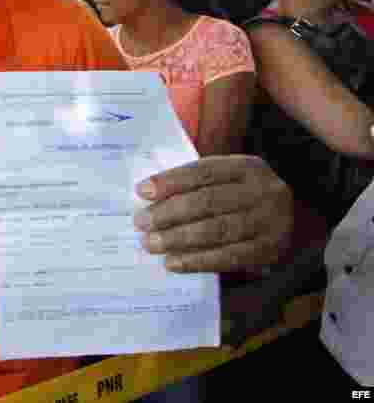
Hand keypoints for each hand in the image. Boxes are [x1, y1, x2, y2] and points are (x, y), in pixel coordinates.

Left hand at [134, 156, 293, 272]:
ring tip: (152, 244)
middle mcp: (262, 191)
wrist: (287, 217)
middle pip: (209, 201)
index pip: (203, 171)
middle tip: (141, 222)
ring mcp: (269, 222)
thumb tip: (148, 197)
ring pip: (218, 230)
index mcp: (247, 167)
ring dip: (179, 238)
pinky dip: (197, 261)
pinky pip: (228, 258)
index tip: (142, 191)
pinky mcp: (269, 251)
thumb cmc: (240, 195)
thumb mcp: (226, 179)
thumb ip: (194, 184)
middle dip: (170, 212)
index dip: (171, 181)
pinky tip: (173, 262)